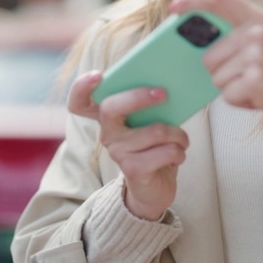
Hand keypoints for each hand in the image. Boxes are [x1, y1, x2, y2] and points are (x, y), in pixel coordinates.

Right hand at [67, 71, 188, 220]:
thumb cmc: (156, 146)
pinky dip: (179, 151)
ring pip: (154, 130)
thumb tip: (166, 84)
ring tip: (182, 139)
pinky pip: (165, 151)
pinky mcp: (133, 169)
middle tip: (164, 93)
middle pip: (110, 108)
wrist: (157, 187)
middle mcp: (107, 134)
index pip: (80, 102)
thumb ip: (151, 103)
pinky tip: (178, 155)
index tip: (98, 75)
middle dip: (138, 97)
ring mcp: (118, 152)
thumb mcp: (152, 121)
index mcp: (109, 118)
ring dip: (177, 134)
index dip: (82, 87)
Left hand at [170, 0, 262, 132]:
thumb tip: (193, 38)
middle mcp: (258, 32)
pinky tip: (260, 97)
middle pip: (209, 55)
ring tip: (257, 85)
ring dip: (232, 88)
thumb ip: (235, 34)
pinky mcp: (257, 80)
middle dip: (220, 72)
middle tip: (248, 75)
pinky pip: (227, 95)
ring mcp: (258, 55)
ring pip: (216, 77)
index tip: (173, 7)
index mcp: (258, 18)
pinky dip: (240, 101)